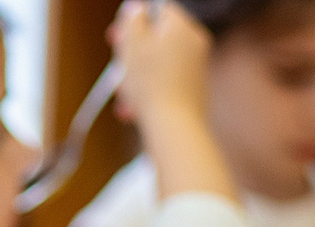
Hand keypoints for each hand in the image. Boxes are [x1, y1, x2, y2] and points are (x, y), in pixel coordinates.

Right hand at [110, 0, 212, 126]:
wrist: (175, 126)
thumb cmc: (151, 86)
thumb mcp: (132, 47)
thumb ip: (133, 21)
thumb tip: (136, 8)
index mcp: (180, 25)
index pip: (159, 8)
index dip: (136, 19)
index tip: (118, 34)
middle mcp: (194, 41)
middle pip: (158, 37)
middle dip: (134, 52)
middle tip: (117, 64)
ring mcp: (197, 65)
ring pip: (159, 62)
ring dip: (137, 76)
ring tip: (123, 95)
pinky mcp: (195, 87)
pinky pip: (166, 81)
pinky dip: (149, 91)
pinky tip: (132, 109)